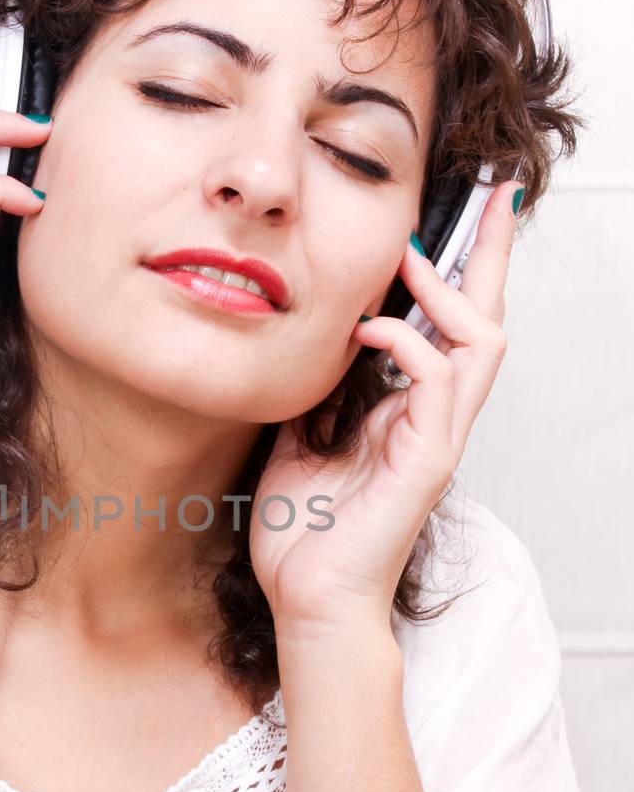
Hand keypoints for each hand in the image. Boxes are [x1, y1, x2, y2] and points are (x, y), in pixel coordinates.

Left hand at [250, 180, 520, 635]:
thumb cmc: (303, 531)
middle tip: (496, 192)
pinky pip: (439, 382)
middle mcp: (433, 416)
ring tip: (412, 255)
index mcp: (407, 408)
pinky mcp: (427, 461)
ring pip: (481, 342)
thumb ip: (312, 388)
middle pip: (485, 317)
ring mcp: (436, 437)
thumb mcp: (295, 436)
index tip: (462, 207)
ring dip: (449, 290)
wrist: (308, 600)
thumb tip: (304, 336)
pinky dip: (408, 344)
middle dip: (491, 253)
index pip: (447, 324)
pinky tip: (369, 330)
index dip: (460, 266)